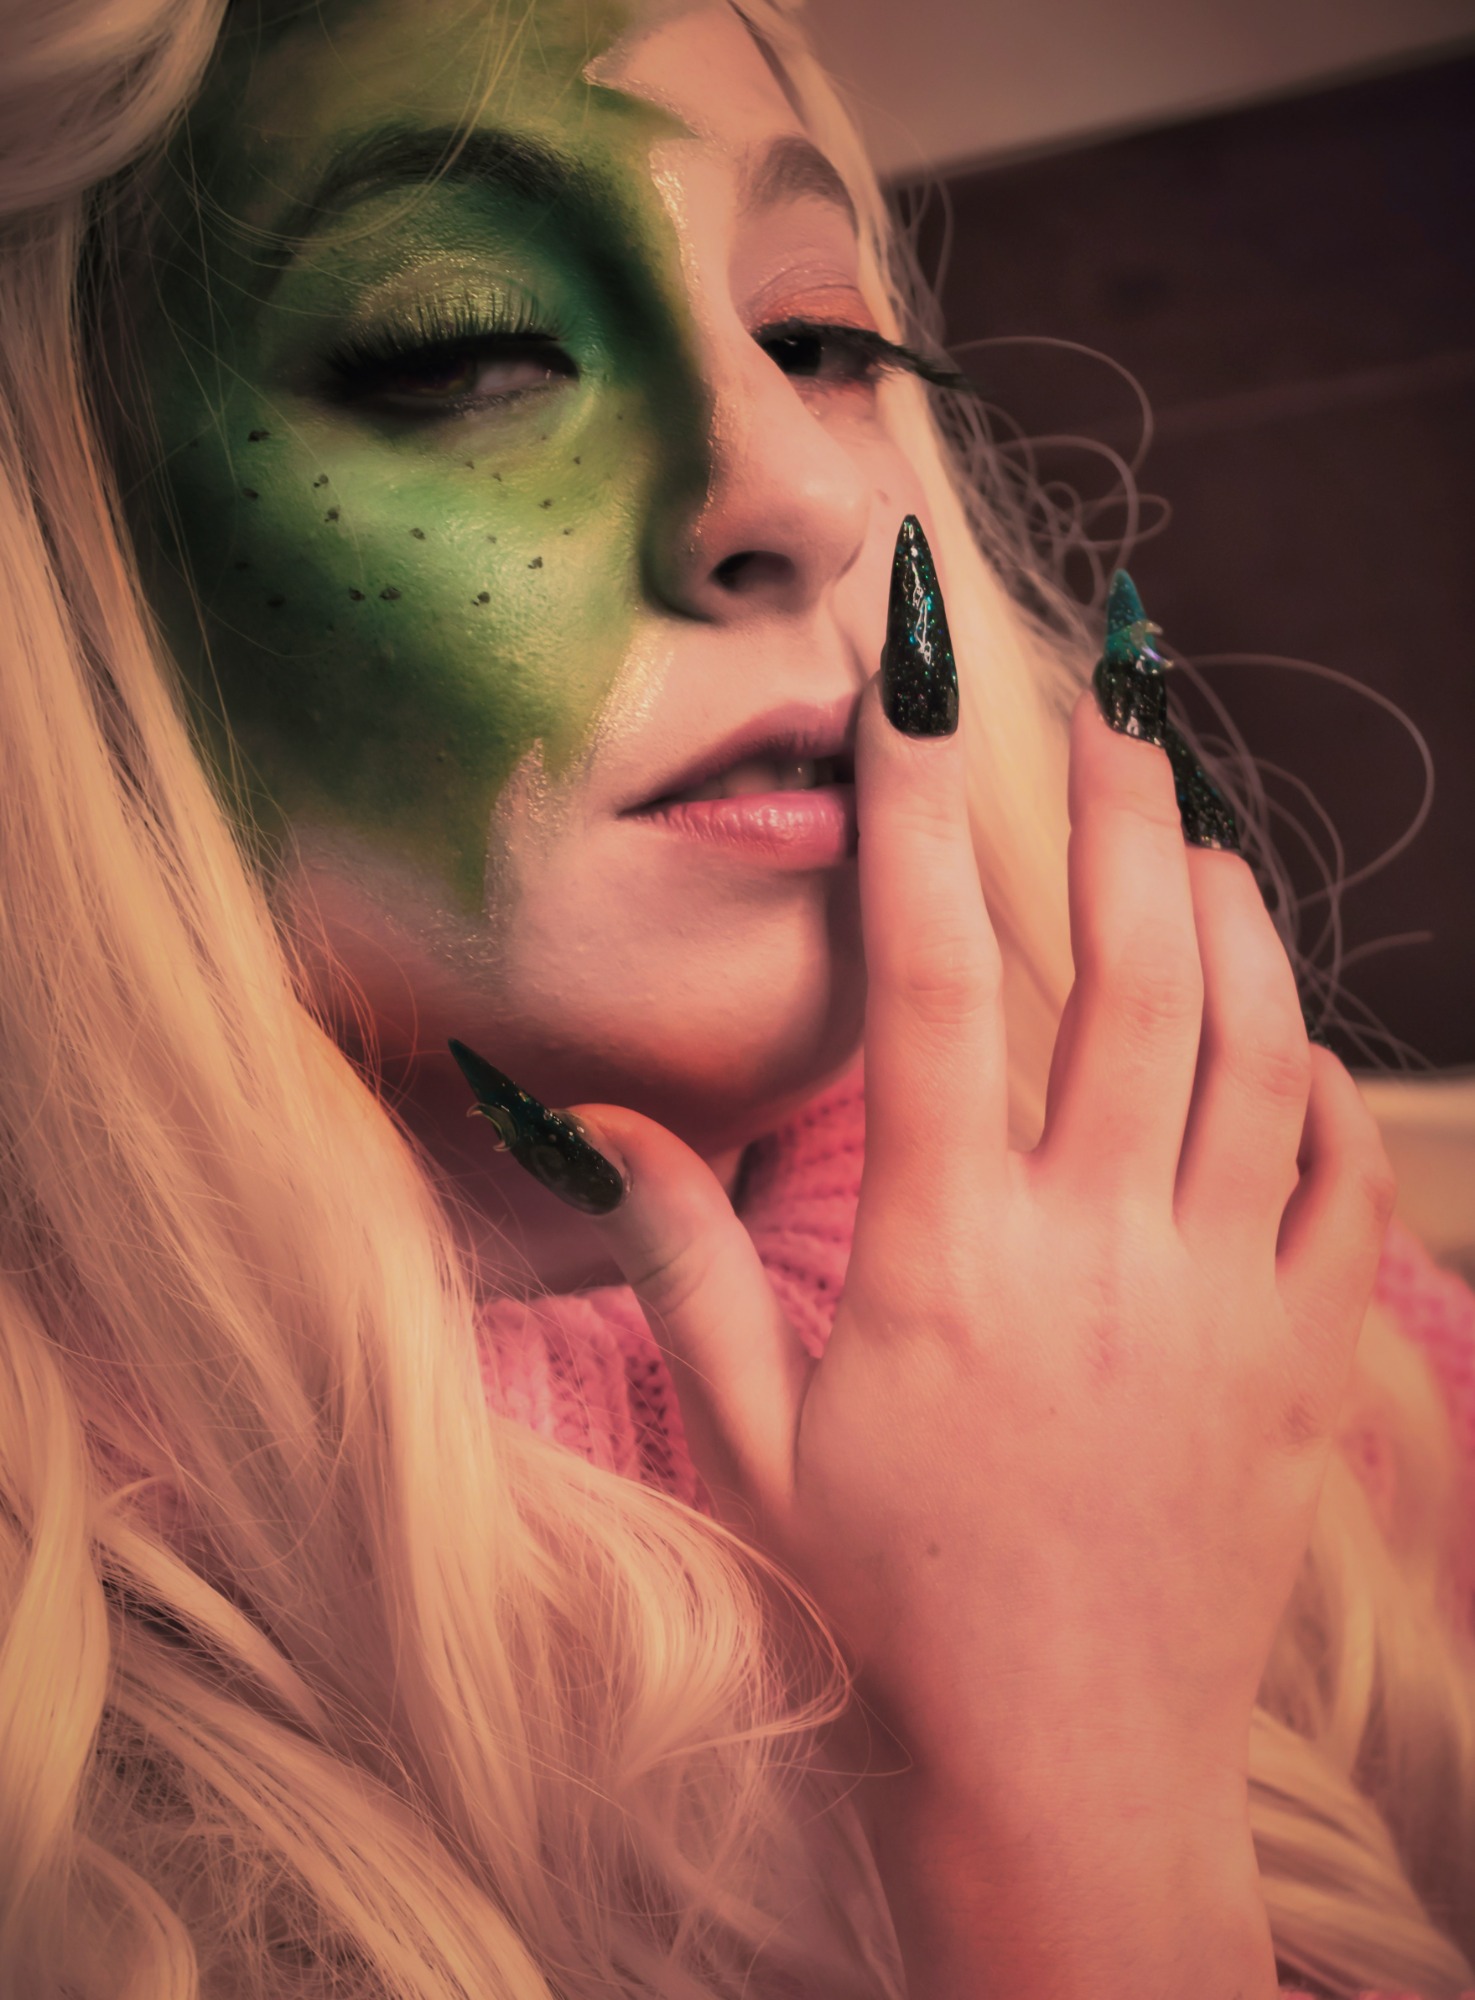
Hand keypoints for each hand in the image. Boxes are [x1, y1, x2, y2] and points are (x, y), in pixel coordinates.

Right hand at [491, 571, 1393, 1993]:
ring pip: (1255, 1049)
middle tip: (1111, 707)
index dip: (918, 816)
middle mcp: (1098, 1249)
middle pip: (1129, 977)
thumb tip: (594, 1130)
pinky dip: (1320, 1079)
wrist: (1070, 1766)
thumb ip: (681, 1269)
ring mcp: (1222, 1297)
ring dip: (1231, 915)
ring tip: (1196, 829)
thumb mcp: (755, 1445)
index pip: (927, 984)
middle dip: (1118, 817)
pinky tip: (1284, 1030)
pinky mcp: (1306, 1355)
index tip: (915, 685)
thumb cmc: (896, 1602)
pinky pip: (1342, 1176)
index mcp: (947, 1256)